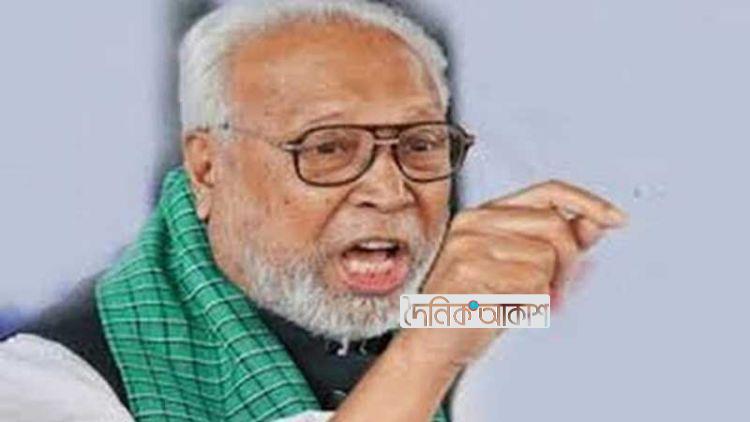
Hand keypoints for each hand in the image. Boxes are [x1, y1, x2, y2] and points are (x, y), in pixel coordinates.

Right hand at [410, 180, 626, 367]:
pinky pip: (530, 284)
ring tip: (517, 302)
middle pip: (554, 226)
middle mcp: (474, 222)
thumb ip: (554, 243)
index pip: (547, 191)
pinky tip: (505, 309)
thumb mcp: (519, 269)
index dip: (587, 201)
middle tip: (554, 291)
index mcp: (485, 215)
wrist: (432, 343)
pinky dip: (529, 304)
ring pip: (545, 259)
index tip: (616, 218)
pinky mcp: (468, 271)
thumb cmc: (473, 307)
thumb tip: (593, 222)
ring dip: (544, 289)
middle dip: (568, 264)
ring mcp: (469, 245)